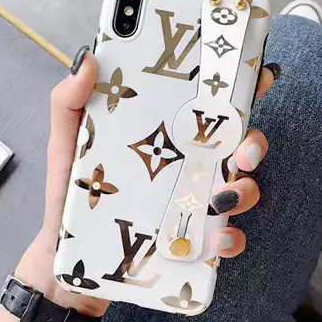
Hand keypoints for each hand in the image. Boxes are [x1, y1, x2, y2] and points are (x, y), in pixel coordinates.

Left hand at [15, 53, 276, 314]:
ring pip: (241, 189)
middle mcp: (184, 166)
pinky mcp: (192, 241)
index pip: (204, 108)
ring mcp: (191, 203)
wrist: (72, 261)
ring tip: (224, 196)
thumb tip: (91, 60)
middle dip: (253, 141)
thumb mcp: (65, 146)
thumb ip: (69, 103)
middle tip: (243, 149)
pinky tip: (216, 239)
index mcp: (162, 137)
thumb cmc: (70, 196)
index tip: (255, 78)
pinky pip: (226, 238)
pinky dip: (231, 238)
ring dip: (246, 189)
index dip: (235, 90)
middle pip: (235, 145)